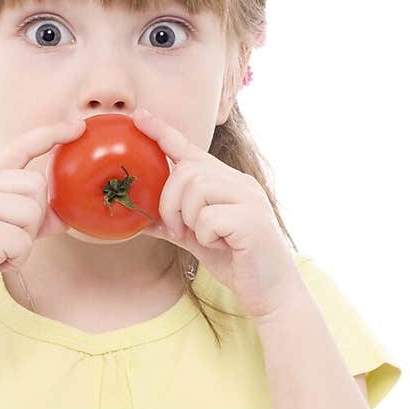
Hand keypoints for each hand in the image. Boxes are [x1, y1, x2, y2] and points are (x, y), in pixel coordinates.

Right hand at [0, 116, 86, 325]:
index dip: (50, 134)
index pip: (18, 146)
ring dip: (24, 240)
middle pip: (37, 185)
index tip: (77, 127)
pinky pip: (24, 242)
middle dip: (33, 218)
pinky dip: (15, 259)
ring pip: (33, 212)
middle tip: (6, 239)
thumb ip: (27, 218)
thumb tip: (63, 216)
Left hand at [131, 108, 303, 321]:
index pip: (191, 150)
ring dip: (187, 219)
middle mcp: (240, 183)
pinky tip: (221, 245)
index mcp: (227, 182)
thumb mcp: (196, 239)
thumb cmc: (236, 262)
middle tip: (177, 229)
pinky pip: (208, 218)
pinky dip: (204, 237)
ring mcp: (249, 199)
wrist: (271, 292)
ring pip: (195, 189)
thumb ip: (171, 224)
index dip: (163, 133)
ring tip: (203, 238)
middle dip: (169, 202)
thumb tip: (138, 219)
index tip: (139, 117)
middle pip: (186, 171)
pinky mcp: (252, 221)